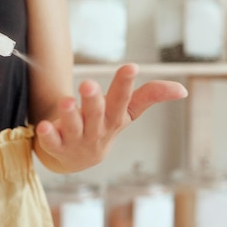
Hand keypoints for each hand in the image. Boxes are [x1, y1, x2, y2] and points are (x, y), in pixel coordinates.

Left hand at [34, 63, 187, 172]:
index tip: (130, 67)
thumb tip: (182, 89)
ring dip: (69, 115)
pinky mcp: (57, 147)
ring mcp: (76, 140)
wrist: (78, 159)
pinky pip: (52, 143)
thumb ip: (150, 96)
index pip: (123, 101)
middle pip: (96, 115)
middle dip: (93, 101)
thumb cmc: (104, 125)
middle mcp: (96, 130)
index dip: (125, 85)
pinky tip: (43, 125)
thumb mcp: (127, 113)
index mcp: (114, 118)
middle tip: (88, 84)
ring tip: (65, 100)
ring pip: (73, 127)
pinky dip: (48, 136)